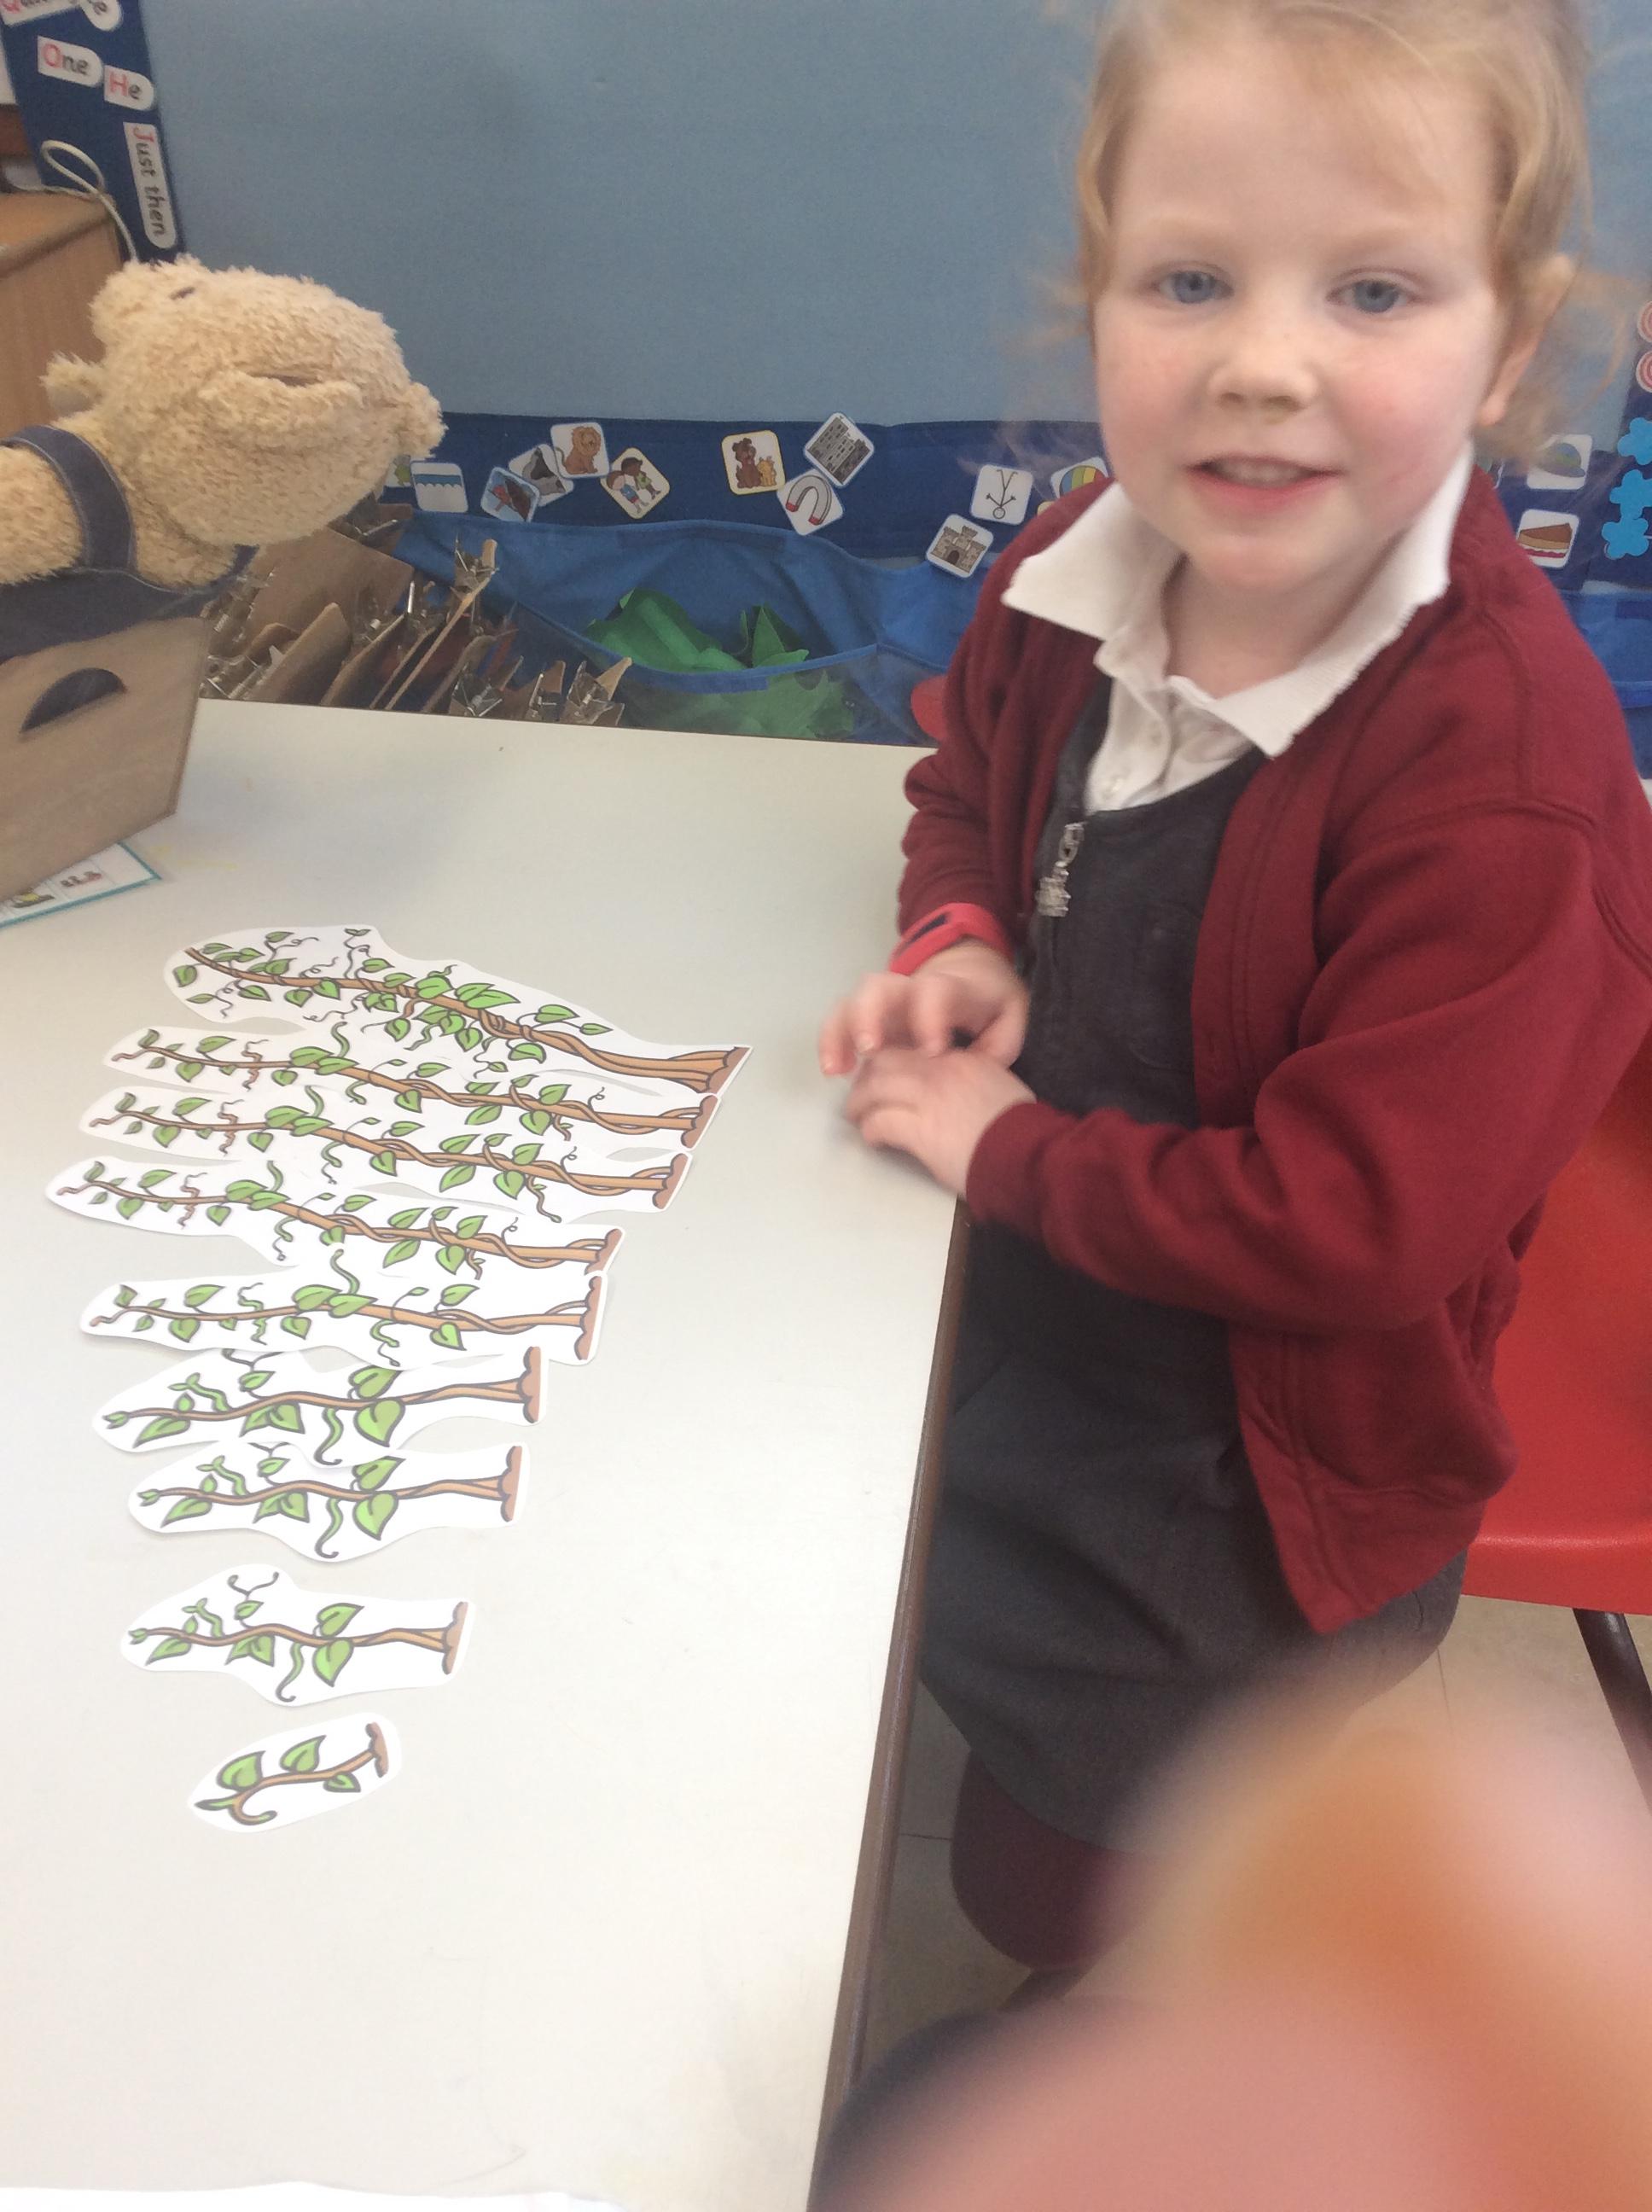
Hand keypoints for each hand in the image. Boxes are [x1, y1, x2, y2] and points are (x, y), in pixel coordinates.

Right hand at [818, 942, 1027, 1076]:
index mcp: (950, 987)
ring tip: (837, 1069)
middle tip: (869, 1050)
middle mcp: (910, 988)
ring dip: (839, 1033)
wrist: (967, 968)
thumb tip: (977, 1066)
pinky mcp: (869, 1014)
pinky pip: (841, 1019)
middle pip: (880, 987)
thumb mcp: (1009, 1014)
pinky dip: (831, 1041)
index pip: (936, 992)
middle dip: (870, 1016)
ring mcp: (885, 1000)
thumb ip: (1001, 1041)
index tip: (932, 1050)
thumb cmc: (987, 998)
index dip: (930, 1016)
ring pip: (851, 1001)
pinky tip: (834, 1070)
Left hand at [844, 1043, 1033, 1195]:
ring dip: (859, 1105)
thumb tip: (948, 1094)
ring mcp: (928, 1098)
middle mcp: (940, 1070)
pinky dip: (870, 1131)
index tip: (882, 1075)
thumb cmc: (1021, 1129)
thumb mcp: (997, 1088)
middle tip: (860, 1097)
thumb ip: (969, 1082)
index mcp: (959, 1059)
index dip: (889, 1062)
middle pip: (884, 1062)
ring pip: (874, 1089)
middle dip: (865, 1079)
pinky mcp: (920, 1130)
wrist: (1031, 1156)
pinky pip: (879, 1122)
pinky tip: (873, 1140)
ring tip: (857, 1118)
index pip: (910, 1048)